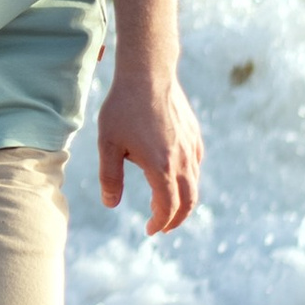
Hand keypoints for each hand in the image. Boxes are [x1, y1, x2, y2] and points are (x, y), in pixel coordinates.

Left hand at [98, 65, 203, 234]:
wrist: (148, 73)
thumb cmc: (123, 108)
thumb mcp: (108, 144)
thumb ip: (110, 178)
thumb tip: (110, 205)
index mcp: (161, 167)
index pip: (168, 208)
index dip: (160, 223)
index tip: (149, 230)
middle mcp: (182, 161)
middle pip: (189, 202)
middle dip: (177, 219)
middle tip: (163, 227)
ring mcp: (191, 147)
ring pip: (194, 183)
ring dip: (183, 200)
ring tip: (167, 205)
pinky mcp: (194, 135)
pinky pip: (196, 165)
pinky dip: (188, 179)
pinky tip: (173, 176)